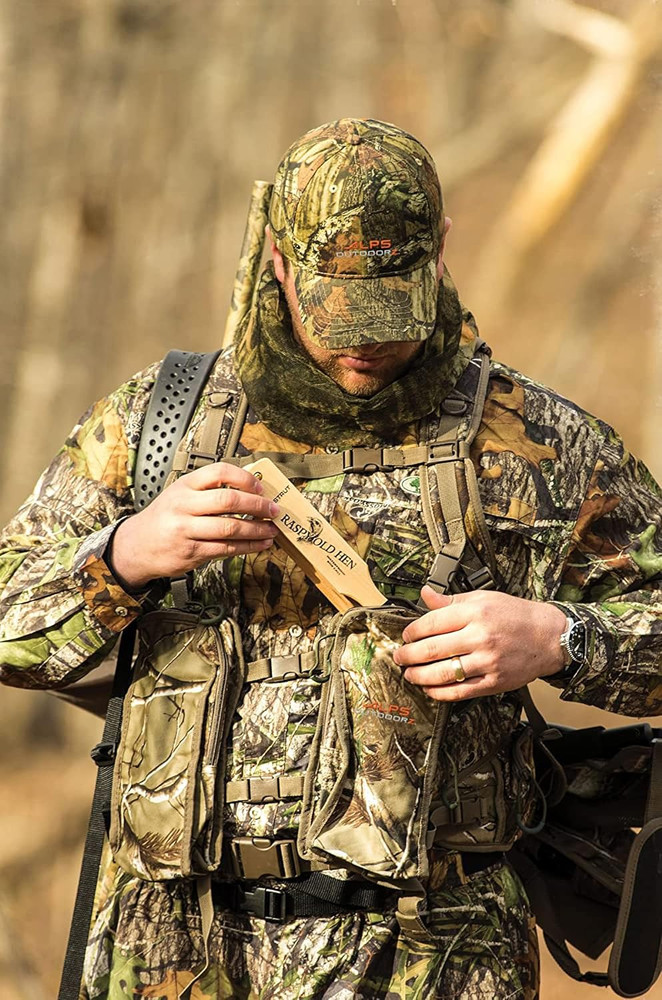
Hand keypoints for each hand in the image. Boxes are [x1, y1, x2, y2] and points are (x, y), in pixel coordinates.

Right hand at [108, 463, 278, 588]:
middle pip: (228, 501)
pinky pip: (226, 549)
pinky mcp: (191, 552)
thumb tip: (251, 489)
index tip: (260, 487)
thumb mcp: (180, 493)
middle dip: (257, 506)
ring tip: (271, 530)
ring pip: (230, 528)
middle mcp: (183, 506)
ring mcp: (186, 530)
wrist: (137, 546)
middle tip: (273, 509)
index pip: (219, 472)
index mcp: (184, 485)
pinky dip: (248, 547)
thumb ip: (209, 490)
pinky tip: (259, 544)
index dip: (244, 478)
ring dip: (257, 530)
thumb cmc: (165, 517)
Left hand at [392, 585, 566, 700]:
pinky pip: (460, 691)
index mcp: (475, 612)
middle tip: (399, 657)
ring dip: (419, 676)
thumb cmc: (517, 615)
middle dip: (409, 655)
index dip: (412, 631)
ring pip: (443, 673)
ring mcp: (487, 662)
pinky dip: (440, 693)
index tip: (405, 636)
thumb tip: (425, 594)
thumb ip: (451, 600)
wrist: (549, 637)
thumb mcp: (484, 598)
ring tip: (410, 674)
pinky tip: (429, 689)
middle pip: (432, 649)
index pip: (432, 623)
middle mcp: (480, 637)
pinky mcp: (494, 682)